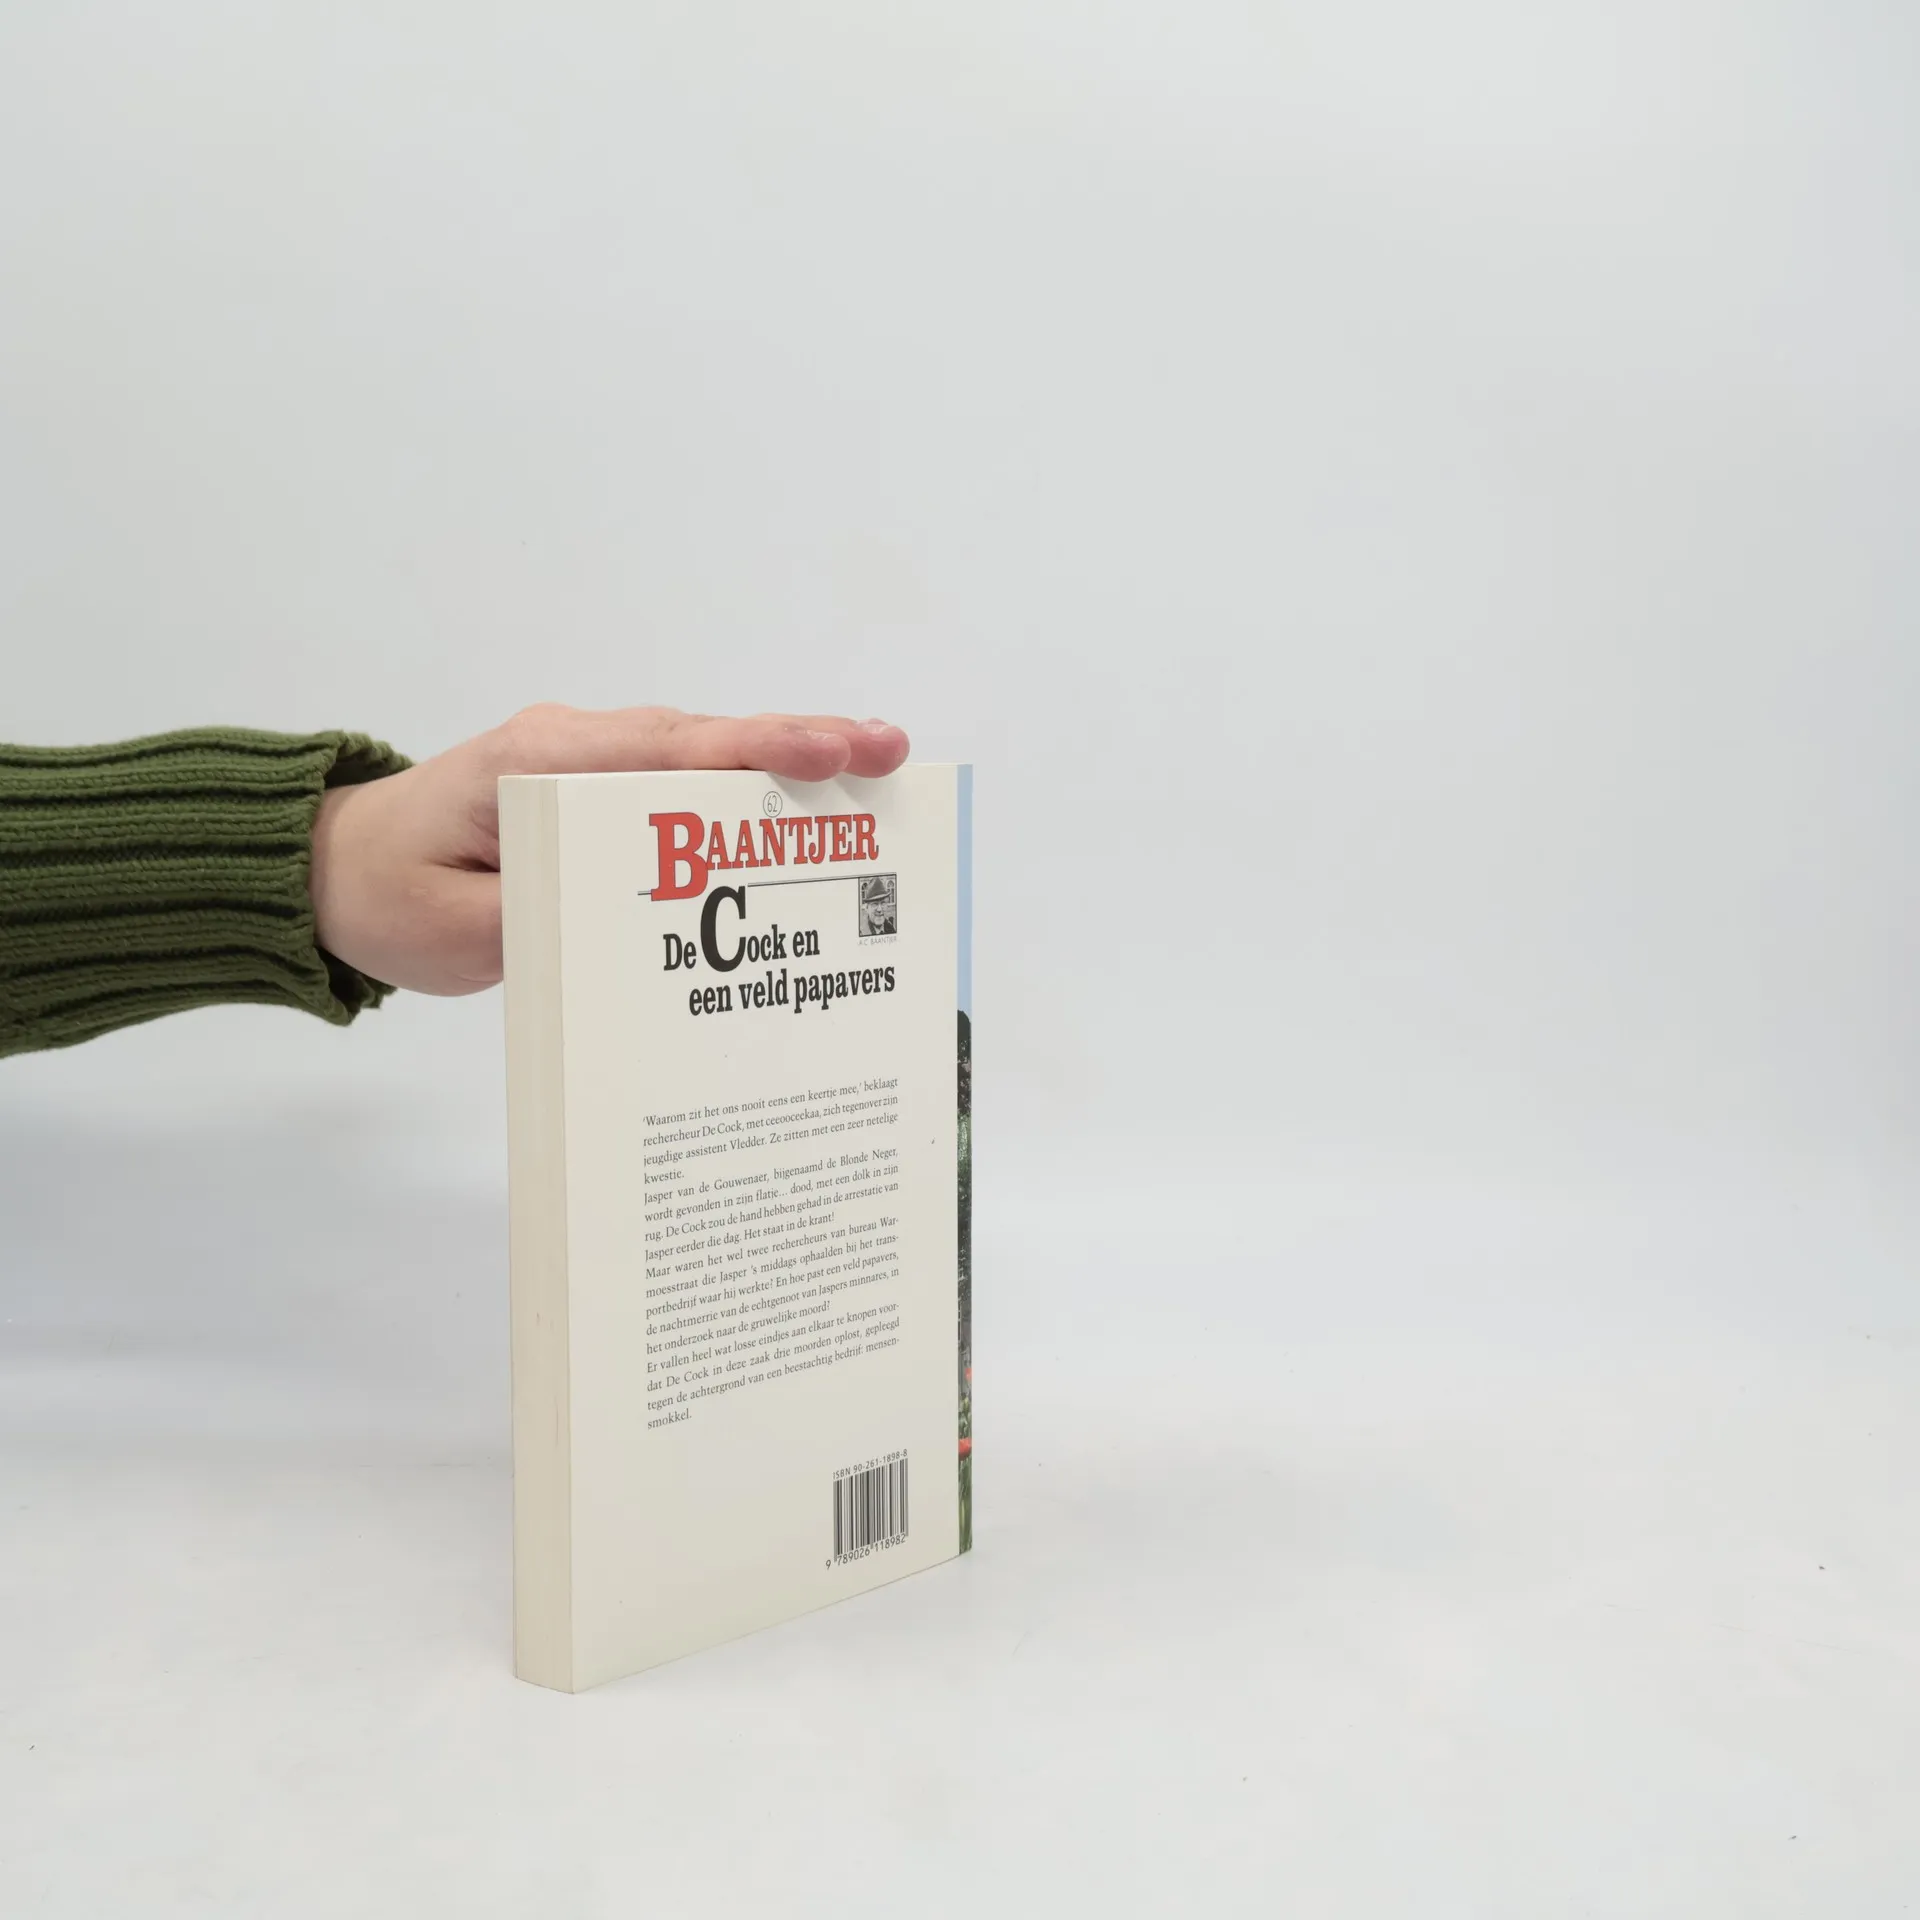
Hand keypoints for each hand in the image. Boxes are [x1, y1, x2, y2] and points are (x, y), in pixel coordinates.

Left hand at [309, 705, 910, 994]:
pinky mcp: (596, 786)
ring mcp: (588, 759)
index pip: (661, 752)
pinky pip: (684, 777)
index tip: (827, 753)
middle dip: (800, 744)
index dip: (751, 753)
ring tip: (876, 769)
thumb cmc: (390, 898)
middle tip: (891, 751)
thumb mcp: (456, 932)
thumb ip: (542, 920)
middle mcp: (572, 746)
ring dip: (787, 759)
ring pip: (702, 752)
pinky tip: (807, 802)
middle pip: (702, 739)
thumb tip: (639, 924)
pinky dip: (748, 783)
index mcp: (537, 768)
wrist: (337, 870)